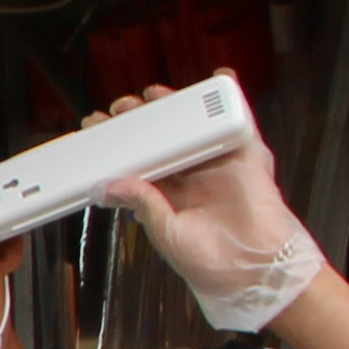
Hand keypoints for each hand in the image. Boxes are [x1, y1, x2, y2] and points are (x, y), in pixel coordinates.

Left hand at [92, 83, 323, 335]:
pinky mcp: (245, 158)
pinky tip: (220, 77)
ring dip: (174, 107)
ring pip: (193, 126)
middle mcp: (191, 176)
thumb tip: (109, 184)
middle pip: (162, 138)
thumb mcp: (165, 232)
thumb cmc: (210, 262)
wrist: (252, 271)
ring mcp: (217, 165)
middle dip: (141, 120)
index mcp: (167, 195)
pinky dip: (232, 100)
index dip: (118, 144)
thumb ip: (142, 203)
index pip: (138, 161)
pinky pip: (239, 123)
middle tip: (122, 108)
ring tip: (154, 94)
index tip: (96, 128)